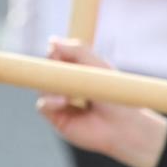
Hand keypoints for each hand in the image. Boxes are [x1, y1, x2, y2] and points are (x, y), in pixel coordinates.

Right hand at [37, 38, 166, 166]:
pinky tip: (63, 101)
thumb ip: (77, 50)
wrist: (124, 125)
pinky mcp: (58, 119)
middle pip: (46, 73)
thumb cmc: (116, 95)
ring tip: (67, 91)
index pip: (57, 59)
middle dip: (48, 69)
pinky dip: (48, 101)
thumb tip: (51, 41)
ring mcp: (61, 104)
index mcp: (77, 73)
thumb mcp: (97, 65)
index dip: (53, 54)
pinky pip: (42, 106)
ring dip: (50, 86)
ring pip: (42, 88)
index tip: (54, 50)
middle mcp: (68, 88)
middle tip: (55, 67)